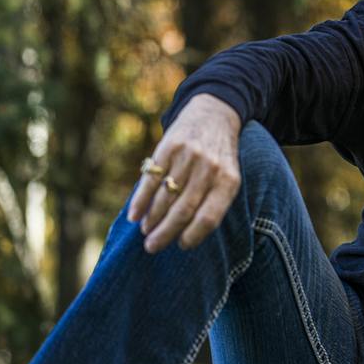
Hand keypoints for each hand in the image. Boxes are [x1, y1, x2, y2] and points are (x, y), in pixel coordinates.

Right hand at [128, 94, 242, 253]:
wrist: (214, 116)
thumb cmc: (219, 157)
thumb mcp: (227, 176)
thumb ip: (213, 201)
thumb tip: (187, 235)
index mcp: (229, 181)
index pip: (210, 217)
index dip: (194, 235)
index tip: (181, 246)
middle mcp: (210, 169)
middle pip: (184, 210)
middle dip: (166, 233)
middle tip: (152, 247)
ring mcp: (189, 157)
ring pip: (166, 197)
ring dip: (152, 219)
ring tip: (145, 232)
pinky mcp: (169, 147)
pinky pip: (151, 180)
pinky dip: (140, 200)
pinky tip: (134, 216)